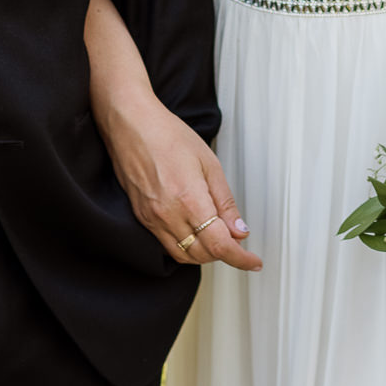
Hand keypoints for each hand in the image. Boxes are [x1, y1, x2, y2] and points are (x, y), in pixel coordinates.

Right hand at [99, 97, 260, 270]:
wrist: (131, 125)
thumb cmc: (168, 135)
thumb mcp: (209, 163)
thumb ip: (225, 201)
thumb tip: (240, 229)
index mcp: (189, 200)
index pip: (219, 245)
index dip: (240, 258)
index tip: (253, 261)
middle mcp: (168, 215)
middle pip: (202, 255)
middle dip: (225, 253)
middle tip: (239, 241)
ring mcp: (151, 219)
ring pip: (183, 255)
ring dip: (205, 253)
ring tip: (218, 236)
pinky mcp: (142, 218)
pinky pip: (167, 245)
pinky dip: (186, 247)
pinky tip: (196, 232)